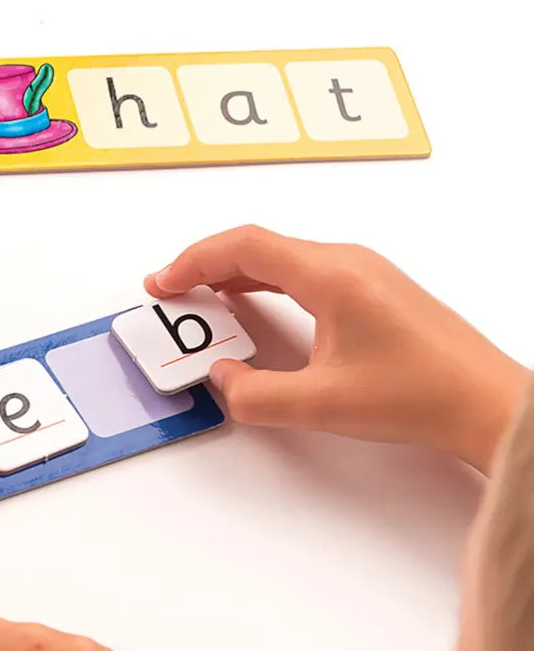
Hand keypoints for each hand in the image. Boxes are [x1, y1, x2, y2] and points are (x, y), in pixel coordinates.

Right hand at [146, 225, 529, 473]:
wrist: (487, 402)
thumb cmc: (422, 395)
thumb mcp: (321, 404)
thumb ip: (255, 395)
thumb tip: (223, 378)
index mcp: (331, 276)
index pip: (244, 247)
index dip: (193, 261)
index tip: (163, 282)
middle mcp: (346, 263)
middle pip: (258, 245)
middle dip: (205, 265)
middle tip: (169, 289)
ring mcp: (362, 273)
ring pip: (280, 257)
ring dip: (233, 272)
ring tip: (199, 297)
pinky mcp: (371, 290)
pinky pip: (302, 271)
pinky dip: (263, 281)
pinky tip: (252, 303)